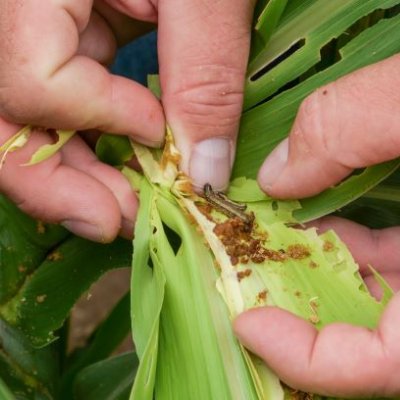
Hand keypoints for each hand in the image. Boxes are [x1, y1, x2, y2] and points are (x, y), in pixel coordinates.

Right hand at [0, 0, 254, 240]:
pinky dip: (89, 144)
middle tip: (112, 224)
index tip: (155, 132)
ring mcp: (32, 31)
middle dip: (57, 185)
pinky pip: (58, 107)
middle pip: (4, 122)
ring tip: (120, 211)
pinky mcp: (59, 38)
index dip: (98, 118)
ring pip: (25, 125)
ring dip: (73, 176)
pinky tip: (123, 162)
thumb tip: (202, 171)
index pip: (30, 79)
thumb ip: (204, 76)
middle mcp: (14, 16)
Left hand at [234, 54, 399, 396]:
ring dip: (323, 266)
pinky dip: (355, 245)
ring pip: (383, 296)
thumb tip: (279, 172)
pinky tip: (321, 214)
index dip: (310, 358)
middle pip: (374, 333)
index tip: (249, 324)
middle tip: (250, 263)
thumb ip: (353, 124)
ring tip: (276, 231)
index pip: (389, 367)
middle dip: (304, 301)